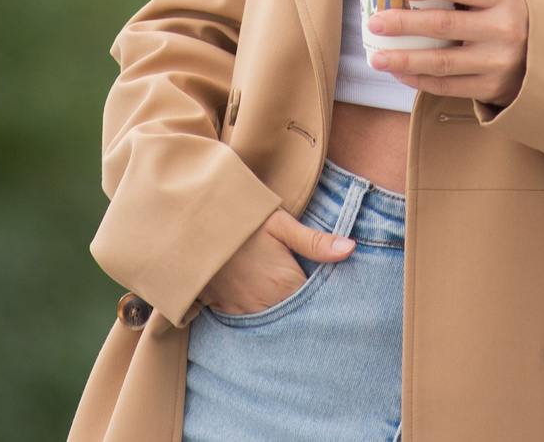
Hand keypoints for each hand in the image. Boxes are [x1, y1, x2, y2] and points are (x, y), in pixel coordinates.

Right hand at [198, 208, 353, 314]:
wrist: (192, 226)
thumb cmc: (241, 220)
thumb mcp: (280, 224)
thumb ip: (315, 242)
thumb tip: (351, 249)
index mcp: (284, 283)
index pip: (315, 303)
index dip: (325, 298)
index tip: (337, 296)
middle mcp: (265, 303)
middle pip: (295, 315)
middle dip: (306, 310)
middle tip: (317, 302)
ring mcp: (243, 309)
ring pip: (272, 322)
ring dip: (282, 314)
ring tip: (290, 304)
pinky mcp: (224, 309)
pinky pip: (248, 321)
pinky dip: (259, 315)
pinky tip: (264, 304)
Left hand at [366, 0, 530, 105]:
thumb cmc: (515, 19)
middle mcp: (504, 29)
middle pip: (443, 25)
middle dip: (403, 24)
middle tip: (375, 22)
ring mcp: (499, 62)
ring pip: (440, 62)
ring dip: (404, 59)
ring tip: (377, 56)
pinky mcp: (492, 88)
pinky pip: (447, 86)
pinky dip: (419, 80)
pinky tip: (400, 72)